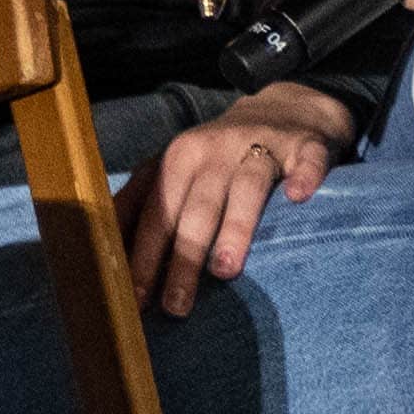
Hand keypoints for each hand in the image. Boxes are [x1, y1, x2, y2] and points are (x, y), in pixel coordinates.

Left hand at [118, 86, 351, 315]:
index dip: (144, 256)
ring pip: (245, 188)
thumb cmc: (219, 153)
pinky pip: (306, 161)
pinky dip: (303, 178)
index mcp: (178, 160)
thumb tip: (107, 248)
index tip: (135, 298)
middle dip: (183, 257)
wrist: (283, 108)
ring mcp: (261, 145)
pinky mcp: (305, 145)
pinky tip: (298, 198)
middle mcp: (215, 151)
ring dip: (235, 228)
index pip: (156, 213)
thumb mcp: (176, 169)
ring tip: (224, 271)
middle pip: (196, 208)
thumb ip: (144, 202)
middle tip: (176, 305)